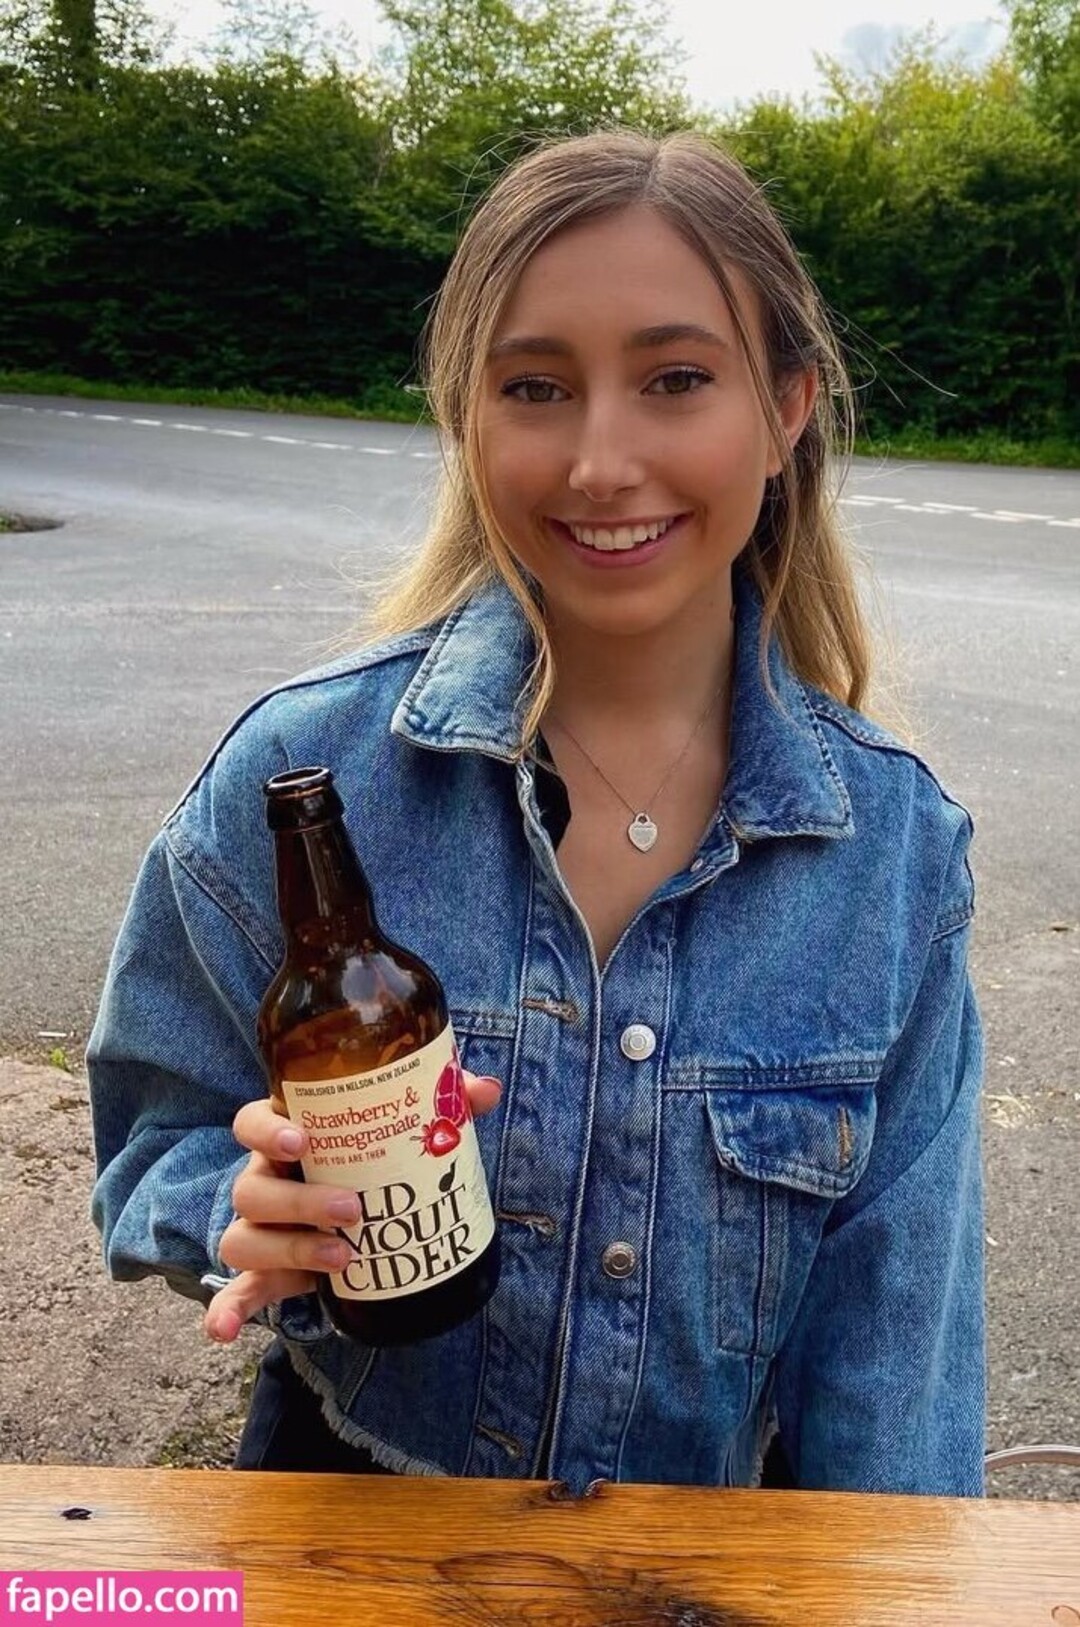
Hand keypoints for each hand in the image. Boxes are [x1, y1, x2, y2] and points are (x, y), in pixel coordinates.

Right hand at [204, 1071, 501, 1342]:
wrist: (356, 1205)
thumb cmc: (370, 1157)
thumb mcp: (399, 1128)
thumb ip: (439, 1103)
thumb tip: (484, 1089)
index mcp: (285, 1136)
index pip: (251, 1121)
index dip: (267, 1130)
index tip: (302, 1141)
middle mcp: (262, 1178)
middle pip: (252, 1187)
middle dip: (299, 1201)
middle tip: (351, 1210)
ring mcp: (260, 1228)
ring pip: (245, 1237)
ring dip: (289, 1250)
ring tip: (341, 1259)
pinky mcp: (265, 1273)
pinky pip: (237, 1290)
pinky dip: (227, 1310)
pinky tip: (223, 1331)